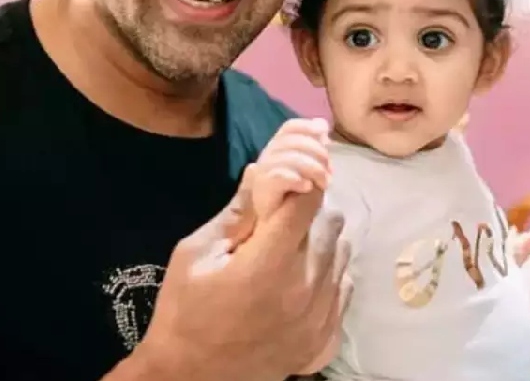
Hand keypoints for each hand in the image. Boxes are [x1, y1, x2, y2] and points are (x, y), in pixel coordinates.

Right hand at [116, 137, 349, 380]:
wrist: (191, 380)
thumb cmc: (185, 313)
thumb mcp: (196, 254)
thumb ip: (238, 211)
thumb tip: (264, 169)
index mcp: (269, 264)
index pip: (309, 200)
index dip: (304, 179)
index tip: (296, 175)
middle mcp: (305, 288)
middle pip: (332, 222)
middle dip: (311, 209)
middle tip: (286, 215)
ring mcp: (321, 316)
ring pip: (342, 252)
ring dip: (322, 241)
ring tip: (291, 250)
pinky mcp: (327, 339)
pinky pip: (345, 287)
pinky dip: (329, 275)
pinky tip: (301, 281)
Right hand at [245, 118, 331, 228]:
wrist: (281, 228)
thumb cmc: (298, 198)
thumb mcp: (313, 170)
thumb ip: (316, 149)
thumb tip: (324, 128)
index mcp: (279, 148)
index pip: (290, 128)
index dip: (308, 127)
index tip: (325, 134)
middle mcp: (268, 155)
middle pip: (293, 141)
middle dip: (318, 153)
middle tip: (330, 173)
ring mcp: (262, 171)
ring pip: (289, 158)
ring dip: (313, 169)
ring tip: (324, 184)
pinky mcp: (261, 189)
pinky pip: (279, 176)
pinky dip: (297, 179)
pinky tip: (307, 187)